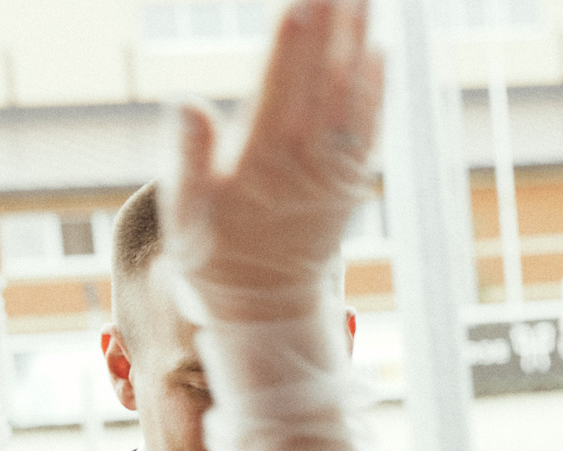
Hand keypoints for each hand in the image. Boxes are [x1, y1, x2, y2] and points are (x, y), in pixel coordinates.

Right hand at [164, 0, 380, 324]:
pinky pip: (369, 126)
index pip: (280, 86)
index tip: (304, 1)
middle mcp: (308, 163)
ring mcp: (336, 172)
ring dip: (359, 42)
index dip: (293, 40)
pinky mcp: (352, 181)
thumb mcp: (183, 212)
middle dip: (332, 23)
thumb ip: (187, 157)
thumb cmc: (214, 256)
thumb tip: (188, 102)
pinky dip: (377, 89)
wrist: (267, 308)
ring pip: (353, 95)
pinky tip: (380, 52)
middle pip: (324, 78)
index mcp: (261, 162)